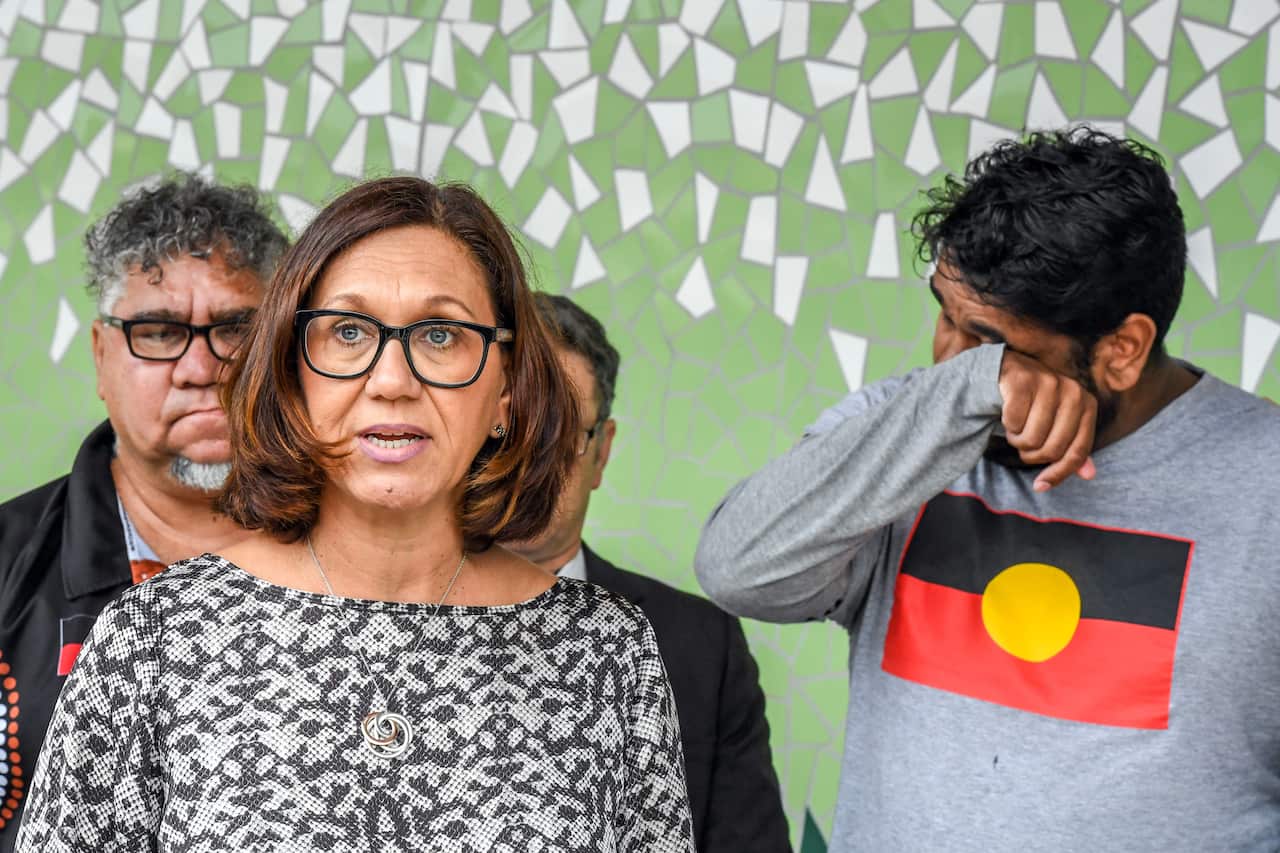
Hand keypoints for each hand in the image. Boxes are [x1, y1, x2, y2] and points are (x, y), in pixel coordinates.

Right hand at [997, 350, 1097, 491]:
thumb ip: (1073, 448)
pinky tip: (1007, 413)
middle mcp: (1073, 391)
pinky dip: (1007, 424)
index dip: (1058, 474)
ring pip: (1031, 439)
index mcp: (1087, 405)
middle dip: (1031, 455)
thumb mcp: (1059, 425)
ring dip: (1017, 440)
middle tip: (1023, 443)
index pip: (1077, 452)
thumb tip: (1090, 475)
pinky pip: (1013, 422)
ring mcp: (1049, 383)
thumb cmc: (1036, 404)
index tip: (1040, 486)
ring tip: (1016, 427)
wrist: (1009, 372)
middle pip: (1052, 449)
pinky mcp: (1023, 380)